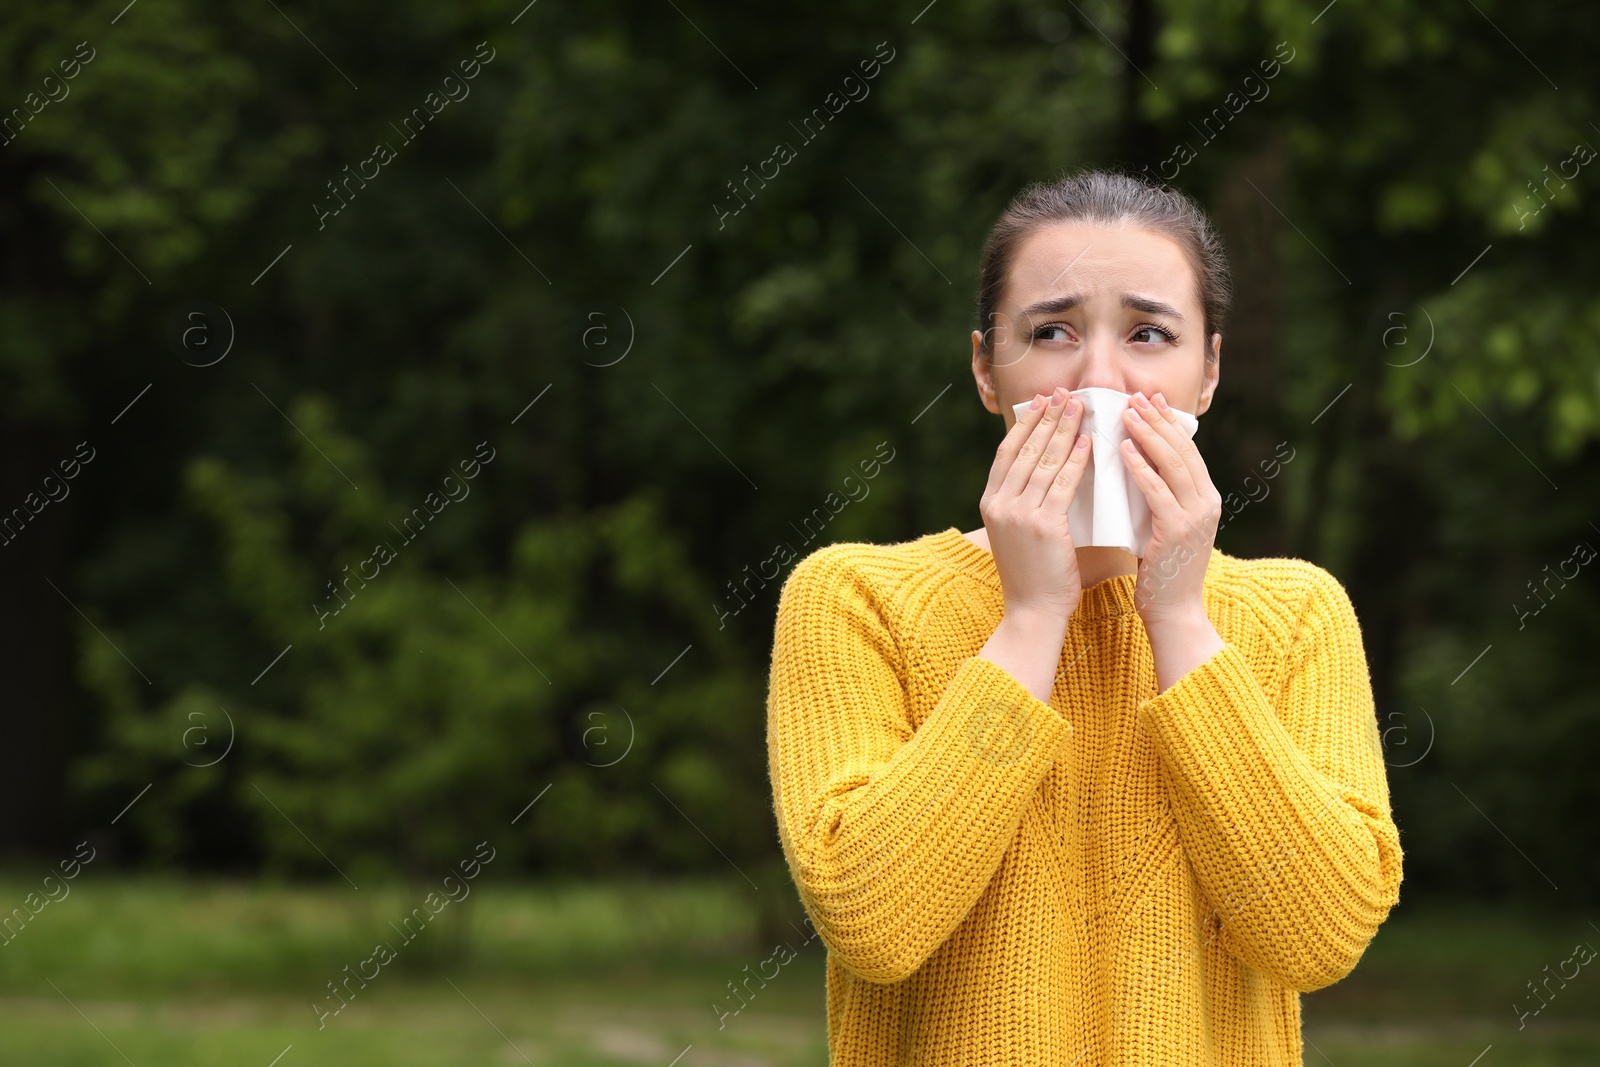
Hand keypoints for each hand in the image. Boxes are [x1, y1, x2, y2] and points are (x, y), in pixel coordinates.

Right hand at [979, 386, 1093, 622]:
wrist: (1032, 611)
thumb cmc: (1033, 574)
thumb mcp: (1017, 531)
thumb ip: (1026, 500)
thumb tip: (1048, 467)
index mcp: (990, 502)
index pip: (1008, 452)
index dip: (1025, 424)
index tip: (1041, 402)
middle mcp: (999, 504)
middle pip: (1026, 449)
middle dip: (1047, 417)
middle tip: (1064, 393)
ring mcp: (1019, 514)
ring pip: (1045, 461)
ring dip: (1064, 429)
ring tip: (1080, 407)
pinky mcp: (1043, 526)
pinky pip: (1063, 483)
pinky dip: (1076, 460)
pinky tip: (1088, 442)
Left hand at [1120, 389, 1222, 625]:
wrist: (1174, 612)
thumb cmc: (1162, 572)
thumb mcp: (1165, 527)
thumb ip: (1159, 499)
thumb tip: (1135, 469)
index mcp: (1206, 499)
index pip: (1188, 450)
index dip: (1169, 423)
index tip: (1150, 399)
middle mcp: (1207, 503)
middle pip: (1182, 450)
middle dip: (1158, 420)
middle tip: (1135, 396)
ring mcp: (1195, 516)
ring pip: (1172, 464)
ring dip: (1148, 434)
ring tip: (1126, 413)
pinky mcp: (1177, 531)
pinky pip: (1157, 491)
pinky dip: (1141, 467)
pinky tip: (1124, 450)